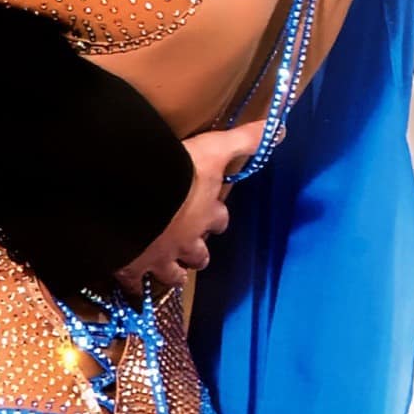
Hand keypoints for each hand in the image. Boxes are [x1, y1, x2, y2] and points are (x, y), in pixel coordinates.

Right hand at [114, 121, 264, 293]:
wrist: (136, 194)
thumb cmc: (180, 170)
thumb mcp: (215, 149)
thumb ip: (246, 140)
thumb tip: (283, 129)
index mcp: (206, 213)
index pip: (220, 219)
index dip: (217, 217)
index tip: (213, 213)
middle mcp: (188, 240)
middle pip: (200, 254)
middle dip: (197, 251)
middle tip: (188, 244)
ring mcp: (161, 257)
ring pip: (173, 273)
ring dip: (172, 271)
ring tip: (166, 267)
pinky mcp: (134, 267)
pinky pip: (135, 284)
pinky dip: (133, 284)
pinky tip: (129, 283)